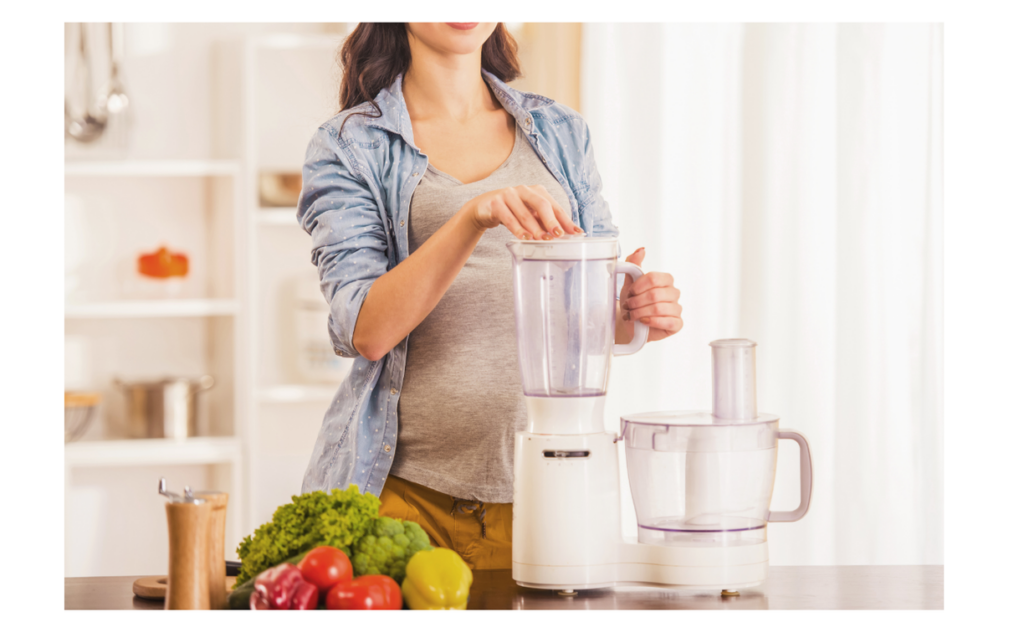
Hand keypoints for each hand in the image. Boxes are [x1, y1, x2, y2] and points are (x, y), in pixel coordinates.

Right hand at [462, 184, 583, 239]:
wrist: (484, 208)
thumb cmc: (512, 211)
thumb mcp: (529, 215)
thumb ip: (544, 222)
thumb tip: (564, 235)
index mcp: (536, 191)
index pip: (554, 206)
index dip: (566, 220)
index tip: (576, 232)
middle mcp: (524, 190)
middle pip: (542, 204)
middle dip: (551, 221)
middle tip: (558, 235)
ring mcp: (509, 195)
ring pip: (525, 213)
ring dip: (535, 229)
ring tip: (543, 240)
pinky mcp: (496, 203)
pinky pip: (508, 218)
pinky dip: (517, 229)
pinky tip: (524, 238)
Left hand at [619, 248, 682, 341]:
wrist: (631, 323)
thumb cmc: (633, 302)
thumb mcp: (630, 282)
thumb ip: (634, 264)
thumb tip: (641, 250)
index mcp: (665, 280)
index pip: (654, 278)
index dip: (638, 286)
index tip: (629, 292)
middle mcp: (674, 293)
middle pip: (655, 294)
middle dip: (636, 302)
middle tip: (627, 306)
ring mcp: (677, 309)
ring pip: (659, 309)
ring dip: (640, 313)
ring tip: (632, 315)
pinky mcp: (677, 324)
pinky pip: (668, 322)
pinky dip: (652, 322)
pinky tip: (643, 322)